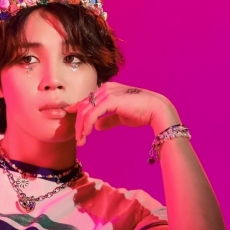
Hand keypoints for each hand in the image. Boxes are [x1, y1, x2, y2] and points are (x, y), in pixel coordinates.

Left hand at [65, 82, 180, 145]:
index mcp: (107, 89)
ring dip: (81, 127)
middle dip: (78, 124)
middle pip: (83, 106)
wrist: (156, 110)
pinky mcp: (111, 100)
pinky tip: (86, 135)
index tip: (74, 126)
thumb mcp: (120, 117)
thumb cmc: (141, 112)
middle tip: (78, 140)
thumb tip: (96, 127)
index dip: (77, 113)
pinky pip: (92, 114)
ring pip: (85, 111)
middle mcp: (106, 88)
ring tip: (80, 141)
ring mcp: (108, 93)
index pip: (87, 101)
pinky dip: (86, 125)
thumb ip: (108, 120)